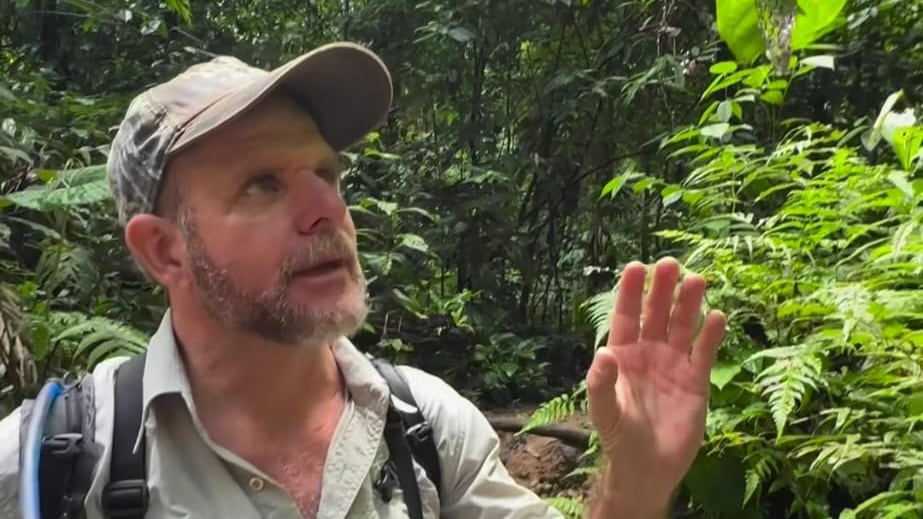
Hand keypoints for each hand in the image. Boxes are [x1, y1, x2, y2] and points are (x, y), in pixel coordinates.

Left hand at [586, 257, 725, 516]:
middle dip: (662, 290)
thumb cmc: (620, 438)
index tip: (636, 266)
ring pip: (683, 327)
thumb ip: (601, 382)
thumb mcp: (604, 411)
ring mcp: (674, 365)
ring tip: (696, 280)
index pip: (627, 316)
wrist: (648, 468)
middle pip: (656, 314)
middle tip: (670, 264)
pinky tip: (717, 315)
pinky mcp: (696, 382)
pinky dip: (711, 335)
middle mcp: (649, 354)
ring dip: (689, 304)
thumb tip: (603, 353)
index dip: (630, 292)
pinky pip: (704, 352)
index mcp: (623, 355)